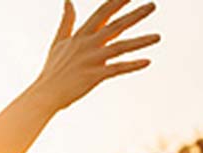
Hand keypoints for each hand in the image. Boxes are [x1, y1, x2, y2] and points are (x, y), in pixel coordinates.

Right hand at [31, 0, 159, 112]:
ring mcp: (91, 60)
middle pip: (115, 26)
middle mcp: (87, 45)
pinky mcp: (93, 76)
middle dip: (134, 15)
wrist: (44, 94)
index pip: (101, 14)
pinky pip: (116, 69)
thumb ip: (67, 21)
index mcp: (80, 36)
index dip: (116, 3)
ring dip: (140, 42)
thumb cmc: (52, 70)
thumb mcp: (58, 42)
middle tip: (153, 6)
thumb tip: (68, 0)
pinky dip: (131, 66)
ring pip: (119, 47)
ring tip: (158, 37)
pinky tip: (146, 62)